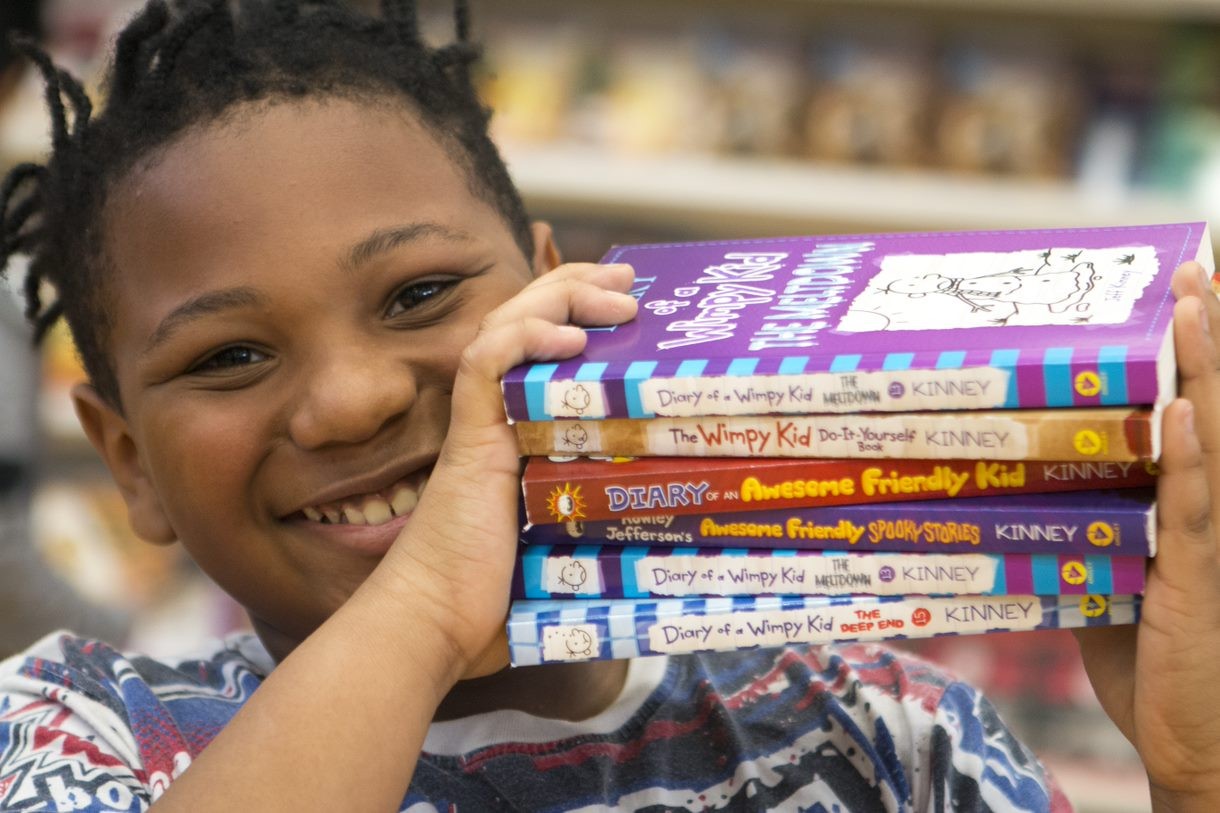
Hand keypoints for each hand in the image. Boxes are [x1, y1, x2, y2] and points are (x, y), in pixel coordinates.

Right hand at [370, 262, 636, 680]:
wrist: (437, 624)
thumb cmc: (497, 599)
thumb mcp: (567, 543)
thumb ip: (603, 523)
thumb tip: (672, 536)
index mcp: (515, 429)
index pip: (540, 344)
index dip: (576, 311)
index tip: (627, 305)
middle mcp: (494, 416)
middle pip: (524, 320)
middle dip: (576, 288)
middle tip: (628, 284)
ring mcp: (478, 425)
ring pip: (505, 326)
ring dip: (560, 299)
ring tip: (613, 297)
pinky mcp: (469, 440)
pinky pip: (484, 366)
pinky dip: (524, 339)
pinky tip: (568, 340)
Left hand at [1075, 261, 1219, 809]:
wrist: (1198, 746)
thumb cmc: (1155, 669)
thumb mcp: (1102, 591)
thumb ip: (1079, 542)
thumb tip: (1026, 509)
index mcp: (1185, 507)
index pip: (1195, 416)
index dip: (1195, 358)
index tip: (1181, 294)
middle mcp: (1209, 510)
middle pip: (1214, 406)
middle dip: (1205, 337)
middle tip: (1193, 268)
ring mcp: (1212, 538)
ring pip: (1216, 437)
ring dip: (1205, 367)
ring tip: (1195, 300)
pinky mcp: (1200, 576)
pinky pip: (1196, 507)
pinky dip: (1195, 457)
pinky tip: (1190, 412)